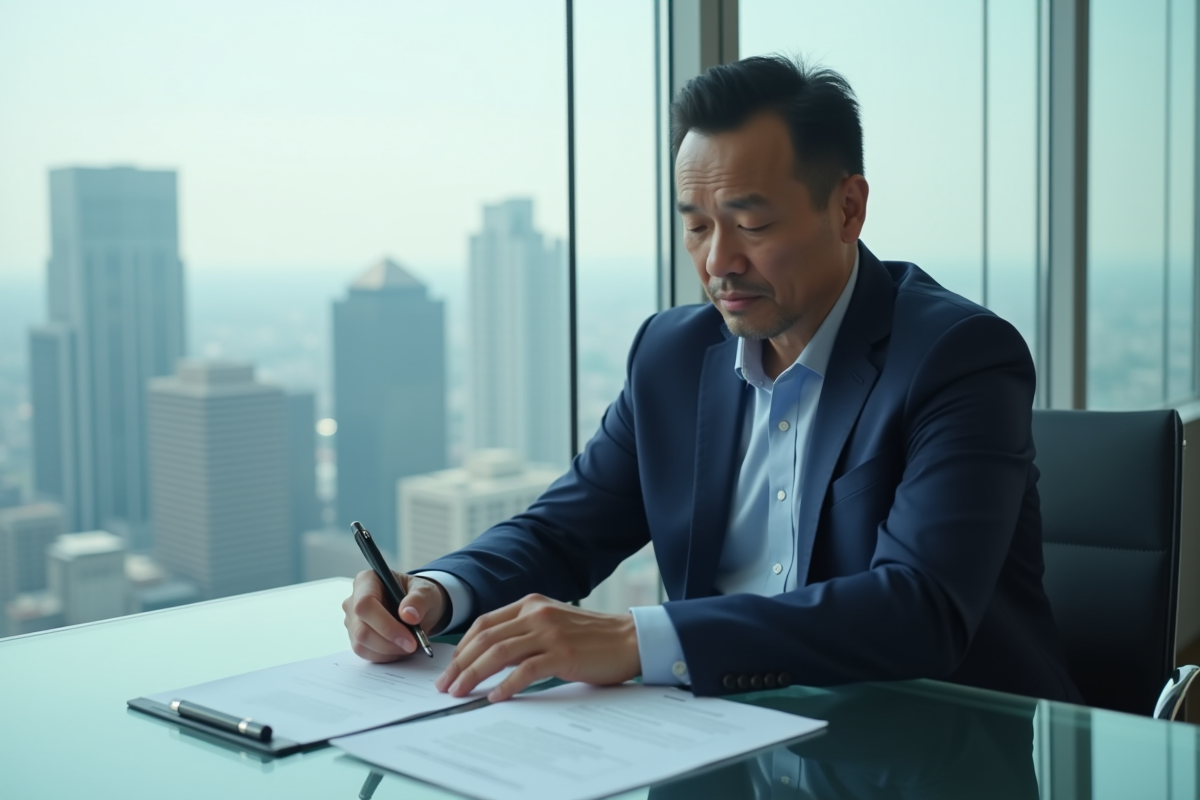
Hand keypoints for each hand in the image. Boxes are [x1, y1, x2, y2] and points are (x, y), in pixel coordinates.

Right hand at [343, 570, 448, 661]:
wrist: (417, 609)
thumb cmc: (419, 596)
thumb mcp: (427, 592)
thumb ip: (419, 600)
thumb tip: (408, 615)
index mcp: (367, 581)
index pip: (365, 605)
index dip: (385, 625)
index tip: (409, 638)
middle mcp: (353, 600)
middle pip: (361, 629)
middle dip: (389, 642)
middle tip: (413, 646)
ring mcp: (352, 620)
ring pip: (361, 644)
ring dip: (388, 651)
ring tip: (409, 645)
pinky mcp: (355, 637)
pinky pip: (365, 653)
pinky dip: (385, 656)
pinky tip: (399, 648)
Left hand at [434, 594, 640, 702]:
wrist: (630, 639)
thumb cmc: (593, 637)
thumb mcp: (554, 624)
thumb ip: (525, 633)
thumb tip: (491, 658)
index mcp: (532, 604)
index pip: (484, 623)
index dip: (462, 647)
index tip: (451, 667)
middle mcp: (537, 613)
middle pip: (486, 638)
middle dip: (460, 664)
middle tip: (446, 685)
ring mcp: (550, 632)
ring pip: (499, 653)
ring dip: (474, 675)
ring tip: (460, 693)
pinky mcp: (563, 653)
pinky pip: (525, 670)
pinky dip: (506, 685)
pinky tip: (495, 697)